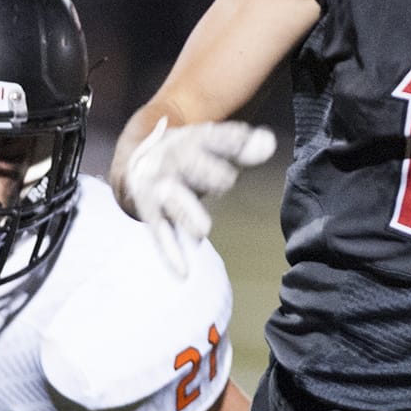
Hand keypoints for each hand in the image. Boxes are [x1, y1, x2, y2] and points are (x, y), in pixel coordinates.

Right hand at [120, 118, 274, 274]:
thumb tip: (267, 144)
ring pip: (174, 199)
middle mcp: (173, 160)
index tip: (261, 146)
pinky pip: (161, 233)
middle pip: (193, 165)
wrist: (143, 158)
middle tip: (225, 182)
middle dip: (210, 174)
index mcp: (195, 140)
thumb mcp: (217, 145)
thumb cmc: (194, 154)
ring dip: (187, 213)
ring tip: (202, 230)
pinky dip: (171, 253)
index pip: (217, 138)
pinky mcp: (152, 213)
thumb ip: (245, 147)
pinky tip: (183, 273)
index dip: (235, 141)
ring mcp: (160, 187)